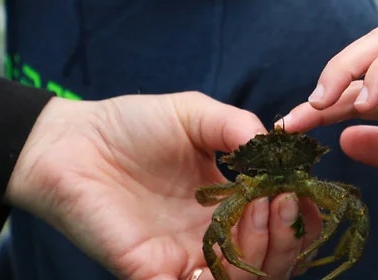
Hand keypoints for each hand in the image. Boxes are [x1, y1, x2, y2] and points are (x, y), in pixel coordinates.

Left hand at [7, 92, 319, 279]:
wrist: (73, 141)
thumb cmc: (134, 125)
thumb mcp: (197, 114)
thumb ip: (239, 127)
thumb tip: (278, 150)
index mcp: (230, 203)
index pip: (281, 225)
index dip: (301, 217)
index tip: (304, 191)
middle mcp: (213, 237)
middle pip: (272, 262)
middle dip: (287, 237)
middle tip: (280, 201)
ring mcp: (184, 258)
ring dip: (262, 254)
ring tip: (256, 211)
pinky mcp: (150, 272)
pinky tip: (222, 251)